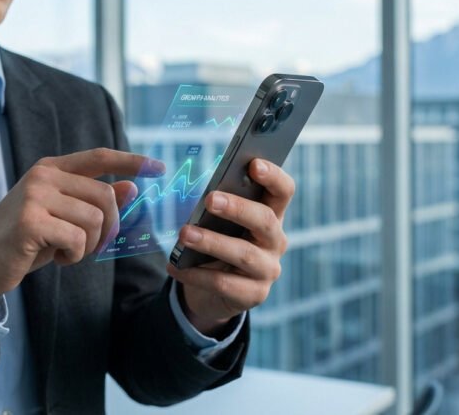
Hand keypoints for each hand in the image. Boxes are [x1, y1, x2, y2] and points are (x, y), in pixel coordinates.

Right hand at [0, 148, 164, 299]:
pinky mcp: (30, 221)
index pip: (99, 157)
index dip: (131, 161)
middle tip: (89, 246)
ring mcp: (34, 196)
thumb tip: (133, 187)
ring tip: (65, 250)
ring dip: (88, 245)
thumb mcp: (63, 218)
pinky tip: (56, 258)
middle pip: (105, 196)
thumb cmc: (25, 240)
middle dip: (108, 227)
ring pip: (94, 220)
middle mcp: (43, 176)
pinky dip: (74, 256)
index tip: (159, 167)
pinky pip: (77, 239)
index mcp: (51, 169)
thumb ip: (93, 201)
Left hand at [166, 158, 292, 335]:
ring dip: (212, 242)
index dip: (273, 176)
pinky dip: (196, 274)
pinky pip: (224, 283)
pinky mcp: (254, 295)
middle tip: (210, 199)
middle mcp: (275, 241)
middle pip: (266, 220)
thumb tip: (207, 194)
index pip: (283, 191)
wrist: (215, 291)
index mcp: (271, 215)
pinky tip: (175, 266)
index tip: (254, 164)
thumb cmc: (219, 243)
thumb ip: (219, 207)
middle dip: (238, 208)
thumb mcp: (220, 223)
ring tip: (185, 234)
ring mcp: (268, 270)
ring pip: (244, 254)